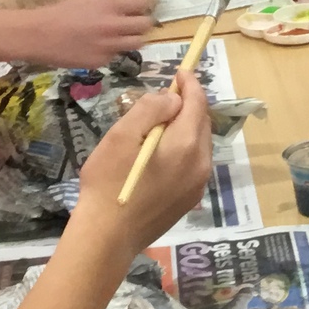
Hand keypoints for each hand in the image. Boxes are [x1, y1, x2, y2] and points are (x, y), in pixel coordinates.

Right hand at [0, 0, 153, 67]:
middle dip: (144, 22)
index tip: (144, 5)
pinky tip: (100, 47)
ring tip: (124, 36)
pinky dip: (113, 51)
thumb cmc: (59, 13)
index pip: (143, 1)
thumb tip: (131, 1)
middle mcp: (113, 24)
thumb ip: (110, 3)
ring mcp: (109, 45)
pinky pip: (116, 55)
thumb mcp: (87, 0)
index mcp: (109, 4)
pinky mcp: (102, 61)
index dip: (146, 3)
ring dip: (134, 38)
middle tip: (137, 22)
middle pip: (146, 24)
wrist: (37, 35)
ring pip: (137, 43)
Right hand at [73, 79, 213, 252]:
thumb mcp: (122, 136)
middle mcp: (200, 164)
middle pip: (202, 123)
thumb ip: (151, 110)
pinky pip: (193, 164)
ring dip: (186, 128)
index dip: (190, 84)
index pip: (197, 104)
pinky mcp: (189, 200)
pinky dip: (183, 149)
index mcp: (186, 145)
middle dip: (188, 105)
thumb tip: (173, 99)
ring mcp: (197, 185)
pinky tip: (161, 153)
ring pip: (199, 144)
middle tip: (167, 95)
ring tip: (161, 124)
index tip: (180, 71)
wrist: (107, 237)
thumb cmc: (108, 182)